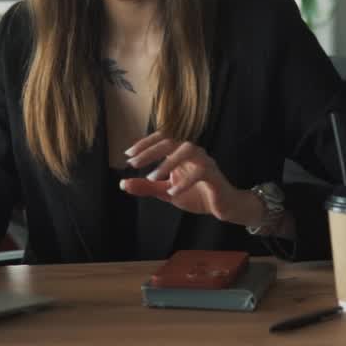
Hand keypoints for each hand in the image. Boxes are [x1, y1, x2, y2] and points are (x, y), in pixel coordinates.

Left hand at [118, 132, 253, 223]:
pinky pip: (200, 171)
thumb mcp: (166, 192)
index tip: (128, 154)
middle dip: (150, 151)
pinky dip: (185, 181)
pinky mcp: (214, 174)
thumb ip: (146, 187)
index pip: (162, 139)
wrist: (223, 207)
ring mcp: (205, 161)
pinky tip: (173, 192)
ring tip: (153, 178)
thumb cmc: (196, 194)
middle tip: (134, 164)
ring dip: (168, 163)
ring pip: (187, 150)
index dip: (144, 143)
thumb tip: (122, 183)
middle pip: (170, 141)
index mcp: (180, 154)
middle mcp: (192, 153)